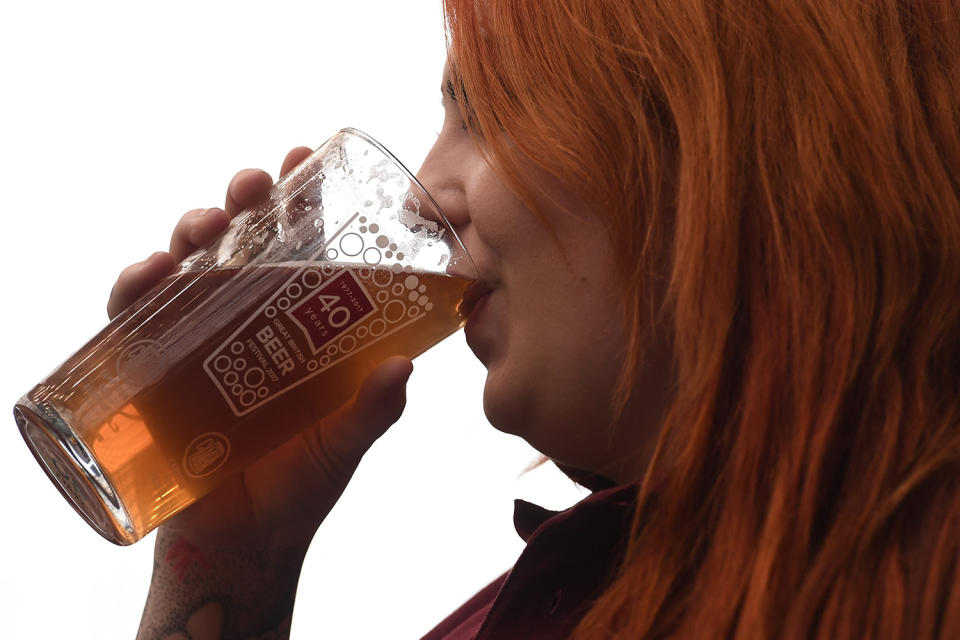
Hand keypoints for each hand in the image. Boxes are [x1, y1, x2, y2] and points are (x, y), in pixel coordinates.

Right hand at [108, 147, 413, 550]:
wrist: (244, 544)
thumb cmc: (300, 486)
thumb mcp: (345, 441)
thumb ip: (374, 409)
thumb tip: (405, 368)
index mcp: (297, 324)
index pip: (298, 245)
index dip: (299, 197)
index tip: (307, 153)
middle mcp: (246, 320)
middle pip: (239, 241)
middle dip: (242, 200)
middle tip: (254, 184)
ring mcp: (196, 341)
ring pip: (187, 264)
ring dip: (191, 231)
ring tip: (207, 223)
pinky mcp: (153, 371)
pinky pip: (133, 317)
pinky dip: (135, 288)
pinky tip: (150, 274)